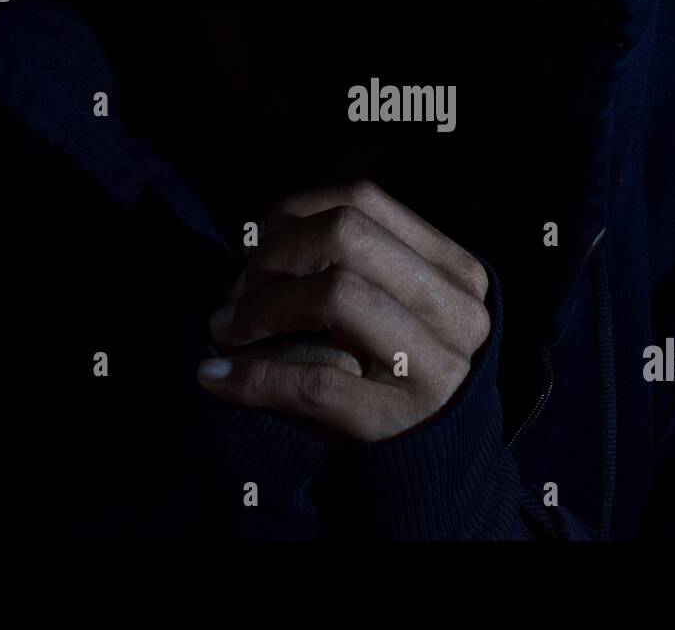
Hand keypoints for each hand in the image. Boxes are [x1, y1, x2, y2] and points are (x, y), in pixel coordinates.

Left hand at [197, 179, 490, 441]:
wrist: (441, 473)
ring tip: (228, 330)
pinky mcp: (396, 422)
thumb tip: (263, 232)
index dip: (293, 215)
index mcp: (455, 273)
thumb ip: (355, 263)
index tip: (258, 249)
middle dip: (274, 256)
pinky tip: (219, 378)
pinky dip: (252, 375)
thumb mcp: (403, 310)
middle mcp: (456, 312)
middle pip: (346, 235)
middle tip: (238, 293)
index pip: (364, 201)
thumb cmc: (404, 378)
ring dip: (261, 307)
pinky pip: (311, 380)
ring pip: (335, 294)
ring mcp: (433, 367)